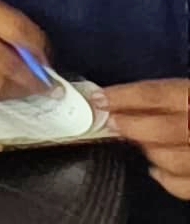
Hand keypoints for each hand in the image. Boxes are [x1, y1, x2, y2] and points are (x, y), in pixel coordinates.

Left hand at [102, 81, 189, 197]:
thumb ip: (176, 95)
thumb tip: (132, 101)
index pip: (157, 94)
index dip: (123, 96)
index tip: (99, 97)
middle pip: (162, 129)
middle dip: (131, 126)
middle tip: (111, 121)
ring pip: (171, 159)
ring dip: (147, 150)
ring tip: (136, 141)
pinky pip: (184, 186)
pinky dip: (165, 179)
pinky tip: (154, 168)